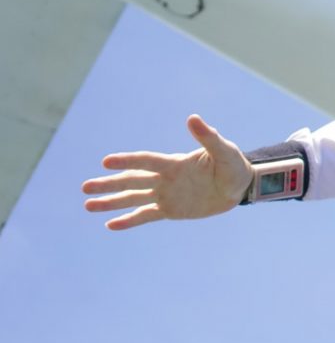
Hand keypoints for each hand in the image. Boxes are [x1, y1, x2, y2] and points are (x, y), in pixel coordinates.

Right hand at [80, 115, 251, 230]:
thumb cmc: (234, 164)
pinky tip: (110, 224)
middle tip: (85, 188)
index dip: (127, 161)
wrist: (241, 185)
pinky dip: (129, 221)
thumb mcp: (224, 151)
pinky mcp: (171, 210)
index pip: (146, 161)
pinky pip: (146, 216)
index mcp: (174, 163)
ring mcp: (165, 194)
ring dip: (112, 202)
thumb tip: (193, 118)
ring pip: (133, 198)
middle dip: (109, 184)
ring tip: (88, 204)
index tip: (106, 162)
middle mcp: (164, 178)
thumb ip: (207, 137)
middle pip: (131, 181)